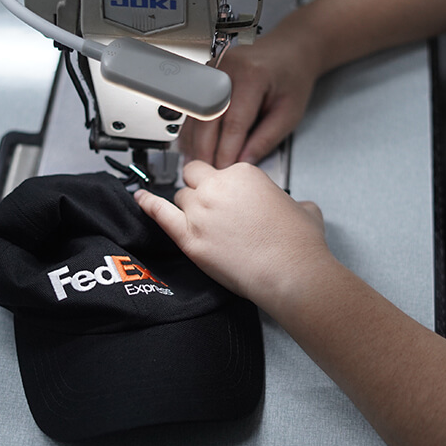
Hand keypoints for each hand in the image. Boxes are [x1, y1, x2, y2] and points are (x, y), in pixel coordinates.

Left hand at [134, 161, 329, 308]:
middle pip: (195, 179)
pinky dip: (147, 204)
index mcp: (243, 173)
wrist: (290, 273)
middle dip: (200, 189)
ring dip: (186, 207)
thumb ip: (292, 201)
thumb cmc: (298, 245)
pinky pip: (159, 213)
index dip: (223, 187)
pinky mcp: (189, 238)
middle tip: (210, 206)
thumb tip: (294, 206)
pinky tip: (140, 198)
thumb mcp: (305, 209)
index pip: (220, 172)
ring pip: (180, 198)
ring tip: (200, 223)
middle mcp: (218, 187)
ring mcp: (200, 211)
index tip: (228, 199)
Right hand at [179, 33, 318, 168]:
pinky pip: (195, 107)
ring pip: (196, 114)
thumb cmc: (292, 77)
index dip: (226, 151)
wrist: (290, 51)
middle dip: (205, 150)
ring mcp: (213, 69)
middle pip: (207, 118)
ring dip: (194, 142)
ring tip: (197, 165)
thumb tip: (242, 161)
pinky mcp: (206, 75)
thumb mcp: (289, 113)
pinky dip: (194, 130)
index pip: (233, 123)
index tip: (224, 171)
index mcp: (252, 75)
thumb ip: (265, 139)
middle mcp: (228, 68)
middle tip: (206, 173)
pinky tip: (194, 147)